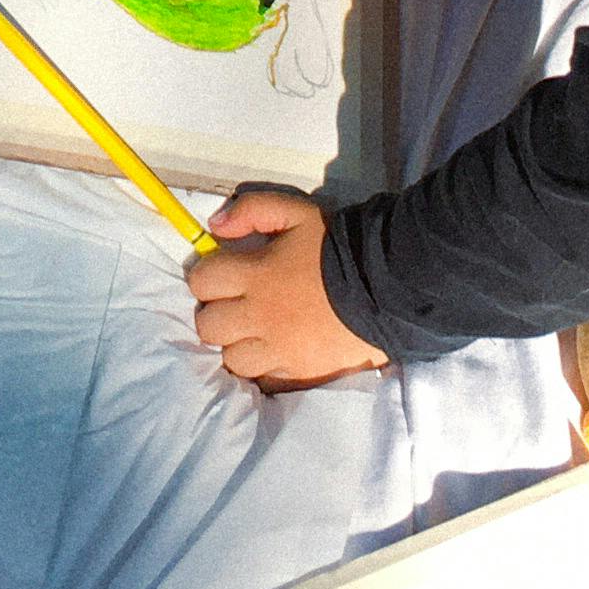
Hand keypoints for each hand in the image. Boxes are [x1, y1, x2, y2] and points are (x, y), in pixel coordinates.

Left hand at [185, 191, 385, 386]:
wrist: (387, 287)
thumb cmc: (337, 247)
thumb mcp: (296, 212)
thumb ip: (251, 210)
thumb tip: (214, 225)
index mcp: (255, 275)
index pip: (201, 281)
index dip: (207, 277)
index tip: (223, 276)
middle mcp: (259, 316)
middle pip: (208, 326)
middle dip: (215, 313)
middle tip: (236, 305)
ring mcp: (278, 350)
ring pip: (231, 359)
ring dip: (236, 345)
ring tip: (254, 332)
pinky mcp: (298, 373)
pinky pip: (263, 378)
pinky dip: (262, 366)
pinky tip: (274, 351)